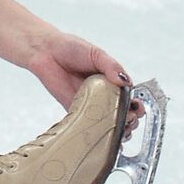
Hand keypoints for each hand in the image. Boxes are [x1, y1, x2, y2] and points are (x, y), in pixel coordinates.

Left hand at [25, 32, 142, 139]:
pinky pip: (86, 125)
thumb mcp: (97, 54)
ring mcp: (88, 103)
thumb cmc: (71, 48)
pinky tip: (102, 134)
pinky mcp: (73, 110)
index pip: (128, 98)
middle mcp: (101, 94)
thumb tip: (125, 82)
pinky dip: (95, 132)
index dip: (135, 106)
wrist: (46, 51)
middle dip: (129, 120)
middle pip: (121, 113)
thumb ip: (112, 67)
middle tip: (129, 119)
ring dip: (116, 129)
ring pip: (106, 123)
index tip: (138, 108)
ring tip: (120, 128)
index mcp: (111, 81)